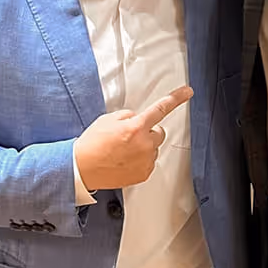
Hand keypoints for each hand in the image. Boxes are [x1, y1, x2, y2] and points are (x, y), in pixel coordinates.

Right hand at [74, 85, 193, 190]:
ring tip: (122, 151)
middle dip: (148, 131)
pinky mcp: (144, 174)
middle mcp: (144, 144)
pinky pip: (149, 162)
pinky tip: (125, 161)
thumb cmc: (91, 145)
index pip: (160, 108)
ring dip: (144, 147)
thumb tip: (137, 119)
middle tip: (129, 136)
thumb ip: (128, 116)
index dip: (176, 98)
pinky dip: (141, 160)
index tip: (187, 92)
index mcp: (135, 127)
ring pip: (154, 148)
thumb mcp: (108, 119)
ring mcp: (145, 161)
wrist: (81, 169)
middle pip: (159, 132)